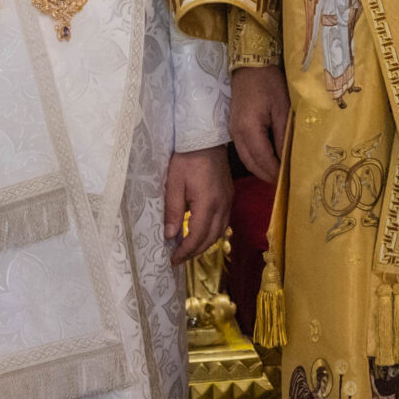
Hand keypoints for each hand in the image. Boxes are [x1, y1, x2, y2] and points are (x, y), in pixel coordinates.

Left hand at [164, 147, 235, 264]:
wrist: (205, 137)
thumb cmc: (186, 158)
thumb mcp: (174, 183)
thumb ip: (172, 210)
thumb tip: (169, 236)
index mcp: (207, 203)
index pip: (197, 236)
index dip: (185, 251)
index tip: (173, 260)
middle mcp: (222, 205)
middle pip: (211, 238)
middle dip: (195, 252)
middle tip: (179, 259)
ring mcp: (228, 200)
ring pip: (220, 232)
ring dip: (205, 244)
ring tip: (188, 250)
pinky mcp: (229, 196)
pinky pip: (224, 222)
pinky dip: (212, 233)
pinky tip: (201, 233)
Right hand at [229, 65, 289, 181]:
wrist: (250, 66)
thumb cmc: (269, 83)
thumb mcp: (282, 109)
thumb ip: (283, 137)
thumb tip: (287, 160)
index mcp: (248, 129)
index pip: (263, 160)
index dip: (276, 173)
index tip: (290, 182)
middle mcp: (237, 134)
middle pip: (252, 164)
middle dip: (268, 176)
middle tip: (286, 183)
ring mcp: (233, 131)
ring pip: (247, 159)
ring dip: (262, 169)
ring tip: (280, 174)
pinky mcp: (234, 128)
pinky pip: (245, 150)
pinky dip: (257, 160)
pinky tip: (270, 160)